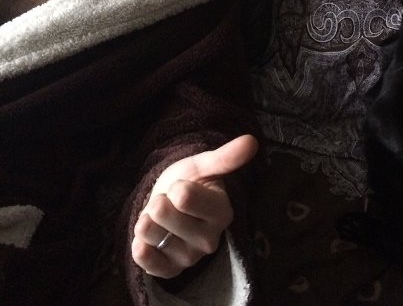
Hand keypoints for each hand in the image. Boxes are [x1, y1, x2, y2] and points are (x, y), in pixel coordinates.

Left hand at [131, 134, 258, 277]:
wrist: (171, 204)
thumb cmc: (189, 181)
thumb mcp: (203, 165)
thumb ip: (226, 157)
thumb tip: (252, 140)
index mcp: (223, 212)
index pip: (183, 197)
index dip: (176, 187)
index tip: (182, 187)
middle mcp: (210, 240)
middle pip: (163, 212)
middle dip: (159, 201)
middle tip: (170, 203)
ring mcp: (190, 258)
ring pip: (150, 233)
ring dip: (147, 221)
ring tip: (160, 219)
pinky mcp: (170, 271)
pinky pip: (145, 261)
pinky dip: (140, 247)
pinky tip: (148, 239)